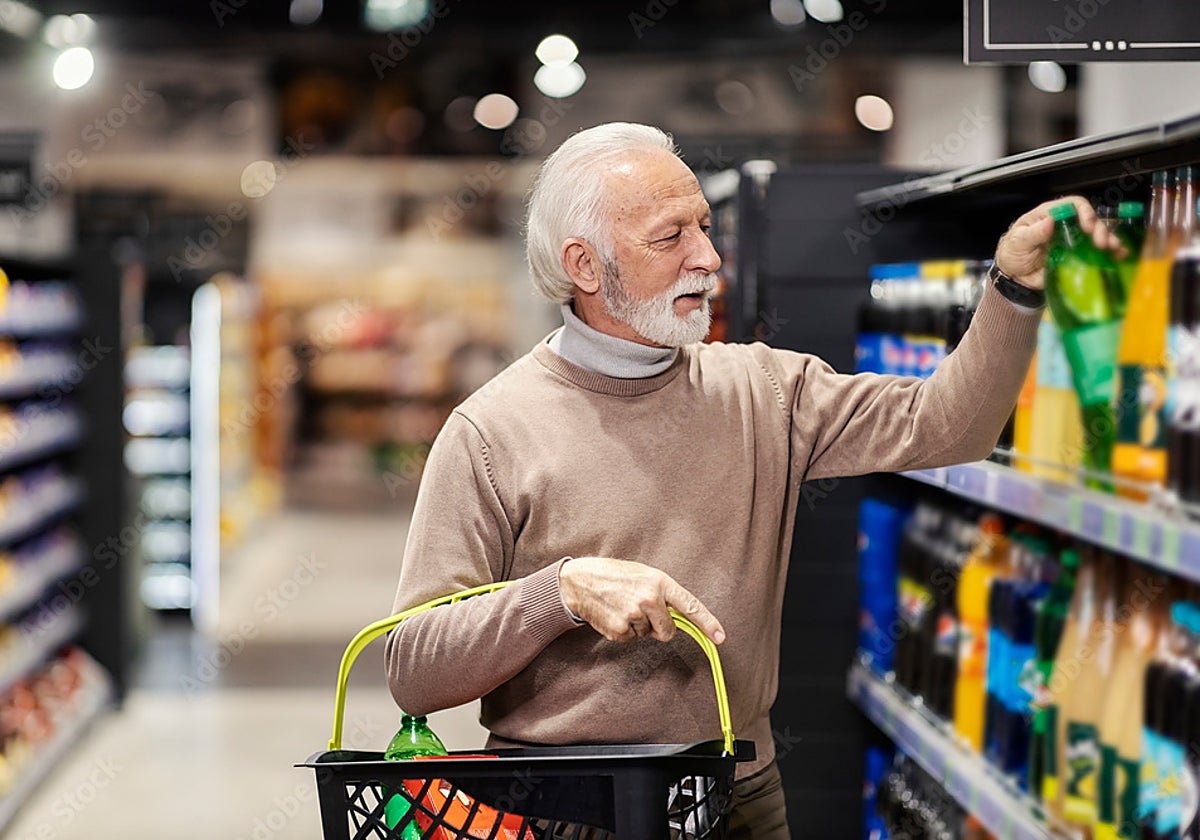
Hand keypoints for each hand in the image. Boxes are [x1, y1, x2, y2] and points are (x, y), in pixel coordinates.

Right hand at [558, 557, 725, 644]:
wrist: (580, 580)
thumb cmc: (614, 575)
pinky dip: (624, 631)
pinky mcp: (619, 630)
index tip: (720, 637)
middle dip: (660, 627)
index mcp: (659, 582)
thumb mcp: (643, 575)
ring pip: (648, 635)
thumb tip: (679, 617)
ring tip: (622, 606)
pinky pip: (631, 639)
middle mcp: (649, 599)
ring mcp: (634, 616)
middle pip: (669, 630)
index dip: (708, 623)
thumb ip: (663, 593)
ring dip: (638, 626)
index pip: (690, 606)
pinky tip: (613, 615)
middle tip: (642, 611)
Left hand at [994, 195, 1123, 289]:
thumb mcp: (1017, 242)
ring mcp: (1073, 241)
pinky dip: (1109, 253)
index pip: (1073, 205)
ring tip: (1113, 249)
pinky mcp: (1078, 257)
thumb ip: (1033, 233)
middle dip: (1099, 228)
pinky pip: (1096, 253)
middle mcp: (1066, 225)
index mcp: (1050, 215)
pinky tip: (1118, 256)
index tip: (1087, 226)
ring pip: (1097, 235)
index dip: (1084, 212)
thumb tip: (1050, 221)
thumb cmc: (1013, 252)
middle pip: (1090, 219)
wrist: (1013, 276)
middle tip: (1101, 242)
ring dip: (1109, 239)